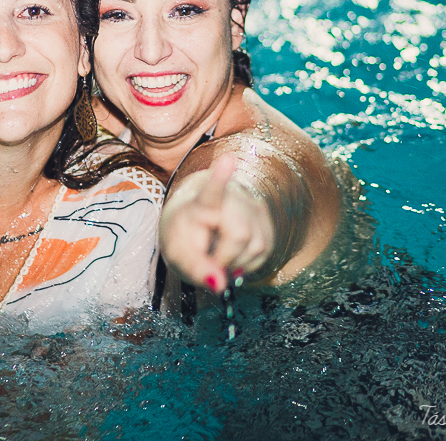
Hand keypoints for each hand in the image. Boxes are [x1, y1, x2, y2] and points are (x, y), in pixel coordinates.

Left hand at [158, 154, 273, 293]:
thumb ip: (194, 268)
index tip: (227, 160)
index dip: (220, 177)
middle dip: (224, 257)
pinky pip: (263, 254)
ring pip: (255, 247)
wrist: (197, 225)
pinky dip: (246, 263)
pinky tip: (233, 254)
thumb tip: (220, 285)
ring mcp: (253, 209)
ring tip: (218, 252)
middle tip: (208, 258)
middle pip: (239, 235)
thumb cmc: (184, 236)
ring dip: (235, 262)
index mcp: (203, 201)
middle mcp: (233, 199)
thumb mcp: (178, 253)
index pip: (212, 190)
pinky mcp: (267, 224)